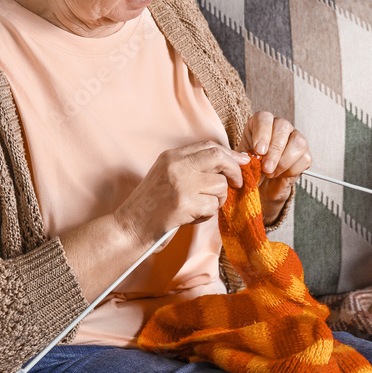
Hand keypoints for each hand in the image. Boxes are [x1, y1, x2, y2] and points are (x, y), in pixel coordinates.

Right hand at [115, 141, 248, 246]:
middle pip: (218, 157)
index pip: (208, 146)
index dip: (229, 153)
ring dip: (219, 199)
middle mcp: (176, 165)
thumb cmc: (151, 204)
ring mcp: (181, 184)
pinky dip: (208, 214)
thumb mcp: (166, 174)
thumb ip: (191, 166)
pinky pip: (213, 206)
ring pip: (220, 185)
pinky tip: (193, 217)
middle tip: (238, 183)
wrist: (130, 226)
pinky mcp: (184, 204)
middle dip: (234, 171)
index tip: (241, 162)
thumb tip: (227, 163)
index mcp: (171, 156)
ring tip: (202, 207)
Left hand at [240, 112, 311, 222]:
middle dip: (274, 150)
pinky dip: (291, 170)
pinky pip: (304, 159)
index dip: (262, 133)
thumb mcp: (242, 160)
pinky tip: (280, 174)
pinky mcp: (305, 153)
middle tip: (265, 167)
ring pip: (297, 142)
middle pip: (282, 127)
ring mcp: (295, 138)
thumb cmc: (251, 167)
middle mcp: (280, 126)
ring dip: (284, 161)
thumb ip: (245, 156)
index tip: (259, 150)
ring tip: (271, 173)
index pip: (264, 118)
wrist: (262, 184)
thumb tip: (248, 157)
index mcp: (261, 123)